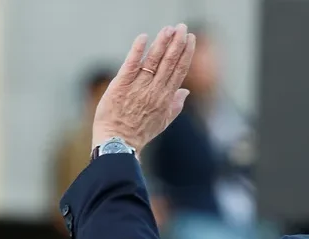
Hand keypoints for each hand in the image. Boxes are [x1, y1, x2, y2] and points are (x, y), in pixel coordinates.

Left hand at [92, 23, 195, 151]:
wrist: (118, 143)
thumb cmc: (139, 134)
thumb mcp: (163, 122)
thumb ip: (176, 106)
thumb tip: (186, 92)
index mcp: (166, 98)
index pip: (179, 71)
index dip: (186, 53)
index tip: (190, 39)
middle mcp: (155, 91)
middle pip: (169, 62)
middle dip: (177, 43)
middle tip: (182, 27)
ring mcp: (138, 87)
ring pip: (154, 61)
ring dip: (162, 43)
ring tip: (169, 29)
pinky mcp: (121, 85)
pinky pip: (131, 65)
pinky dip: (137, 51)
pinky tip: (144, 38)